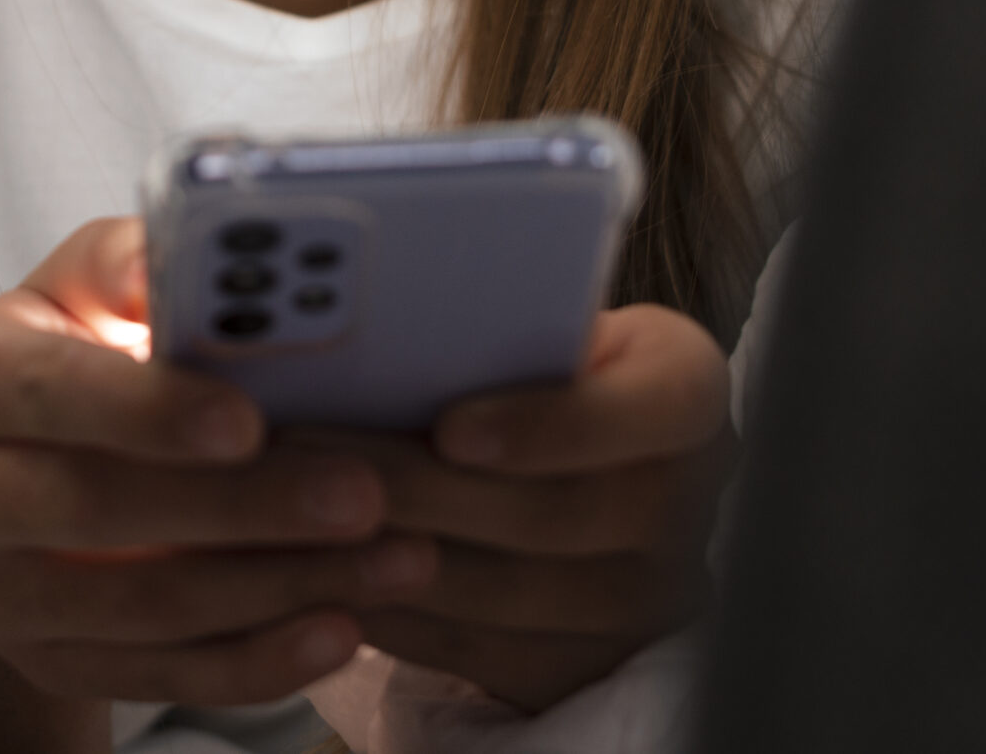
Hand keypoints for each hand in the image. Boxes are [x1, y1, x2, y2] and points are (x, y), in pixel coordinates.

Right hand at [0, 217, 439, 705]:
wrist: (11, 459)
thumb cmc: (73, 346)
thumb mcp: (83, 283)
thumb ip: (130, 261)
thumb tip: (174, 262)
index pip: (44, 390)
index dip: (146, 410)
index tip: (250, 420)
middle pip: (92, 510)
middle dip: (241, 508)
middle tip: (363, 493)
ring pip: (135, 609)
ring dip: (276, 588)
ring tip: (391, 557)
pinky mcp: (34, 662)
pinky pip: (154, 677)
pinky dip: (255, 662)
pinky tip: (339, 627)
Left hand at [299, 305, 734, 711]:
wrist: (556, 460)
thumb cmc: (524, 366)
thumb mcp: (531, 322)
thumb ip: (493, 325)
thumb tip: (391, 327)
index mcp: (687, 391)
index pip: (660, 408)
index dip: (555, 425)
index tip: (451, 429)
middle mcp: (688, 502)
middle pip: (559, 514)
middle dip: (420, 490)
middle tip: (310, 464)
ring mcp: (649, 598)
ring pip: (513, 594)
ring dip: (390, 555)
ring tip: (297, 517)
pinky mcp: (588, 664)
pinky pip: (485, 653)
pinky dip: (397, 617)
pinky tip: (324, 577)